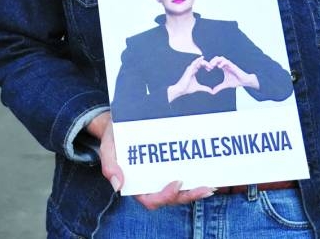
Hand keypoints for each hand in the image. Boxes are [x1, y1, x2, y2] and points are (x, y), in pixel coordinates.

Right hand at [87, 111, 213, 208]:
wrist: (122, 120)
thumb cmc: (115, 136)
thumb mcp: (108, 147)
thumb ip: (109, 165)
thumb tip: (118, 185)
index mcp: (136, 184)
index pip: (151, 200)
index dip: (165, 196)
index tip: (177, 182)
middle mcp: (151, 183)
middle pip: (172, 198)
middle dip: (189, 196)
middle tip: (205, 188)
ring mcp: (163, 176)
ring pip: (181, 191)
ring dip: (196, 191)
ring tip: (211, 186)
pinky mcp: (172, 165)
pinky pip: (185, 177)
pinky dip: (196, 178)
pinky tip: (209, 174)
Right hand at [167, 56, 213, 101]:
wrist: (181, 89)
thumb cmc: (187, 88)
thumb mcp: (198, 88)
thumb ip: (205, 88)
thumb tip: (211, 91)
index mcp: (193, 71)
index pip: (200, 65)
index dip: (205, 66)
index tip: (210, 69)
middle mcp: (191, 69)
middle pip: (200, 63)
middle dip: (206, 64)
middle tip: (211, 67)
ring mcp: (190, 68)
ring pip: (198, 62)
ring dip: (204, 62)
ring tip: (209, 65)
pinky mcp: (189, 70)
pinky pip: (194, 63)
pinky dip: (198, 60)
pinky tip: (202, 58)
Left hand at [205, 56, 258, 92]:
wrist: (245, 81)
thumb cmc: (237, 81)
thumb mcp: (226, 85)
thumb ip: (219, 87)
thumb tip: (212, 92)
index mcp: (224, 67)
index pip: (216, 62)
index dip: (211, 64)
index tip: (207, 69)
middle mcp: (226, 65)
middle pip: (217, 58)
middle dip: (212, 61)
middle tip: (208, 66)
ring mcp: (230, 65)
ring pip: (221, 58)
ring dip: (216, 61)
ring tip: (212, 65)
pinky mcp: (233, 66)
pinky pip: (227, 61)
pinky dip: (222, 63)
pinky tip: (219, 67)